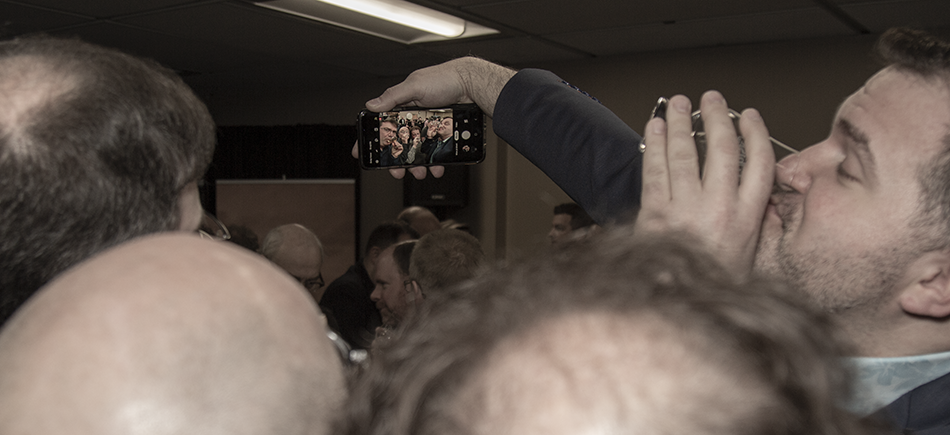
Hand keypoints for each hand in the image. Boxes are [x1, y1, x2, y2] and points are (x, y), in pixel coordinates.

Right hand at [363, 57, 514, 179]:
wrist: (473, 84)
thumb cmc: (444, 78)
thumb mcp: (415, 85)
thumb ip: (393, 96)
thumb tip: (372, 105)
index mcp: (402, 105)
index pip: (382, 124)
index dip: (372, 139)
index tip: (361, 152)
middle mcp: (414, 117)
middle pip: (400, 143)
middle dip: (398, 160)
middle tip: (397, 171)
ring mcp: (428, 126)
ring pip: (418, 150)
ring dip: (417, 164)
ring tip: (420, 172)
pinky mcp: (442, 132)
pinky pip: (436, 150)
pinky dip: (436, 161)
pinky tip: (437, 167)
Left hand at [635, 91, 774, 278]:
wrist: (674, 304)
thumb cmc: (711, 282)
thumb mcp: (748, 256)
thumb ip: (754, 222)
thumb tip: (761, 194)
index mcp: (748, 218)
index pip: (759, 163)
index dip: (755, 133)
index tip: (749, 116)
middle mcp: (719, 208)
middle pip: (721, 148)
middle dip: (716, 117)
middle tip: (711, 99)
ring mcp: (685, 207)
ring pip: (684, 152)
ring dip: (681, 123)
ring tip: (679, 103)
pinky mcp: (655, 211)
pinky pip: (654, 168)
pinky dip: (653, 144)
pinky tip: (654, 126)